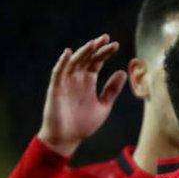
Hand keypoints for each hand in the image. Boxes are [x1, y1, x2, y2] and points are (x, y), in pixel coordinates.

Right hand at [37, 34, 125, 156]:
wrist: (67, 139)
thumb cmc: (84, 124)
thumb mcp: (104, 105)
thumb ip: (112, 90)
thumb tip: (123, 72)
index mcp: (88, 81)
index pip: (97, 62)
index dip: (105, 53)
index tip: (116, 45)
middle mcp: (77, 79)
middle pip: (86, 58)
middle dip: (95, 48)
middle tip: (106, 38)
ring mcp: (66, 82)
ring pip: (74, 62)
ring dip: (82, 52)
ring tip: (93, 43)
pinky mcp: (55, 88)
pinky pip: (58, 73)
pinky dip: (62, 62)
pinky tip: (68, 53)